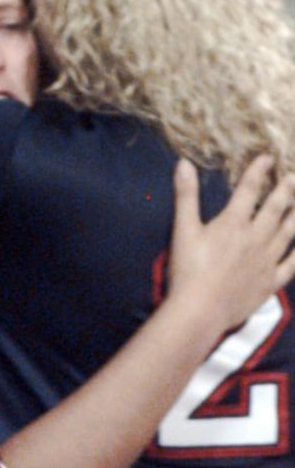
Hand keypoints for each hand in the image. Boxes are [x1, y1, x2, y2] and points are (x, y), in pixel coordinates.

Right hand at [166, 156, 294, 329]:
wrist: (200, 309)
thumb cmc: (187, 269)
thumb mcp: (182, 230)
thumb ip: (186, 196)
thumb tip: (184, 164)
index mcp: (233, 224)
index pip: (249, 191)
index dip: (259, 172)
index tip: (268, 157)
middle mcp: (256, 237)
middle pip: (275, 208)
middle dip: (286, 190)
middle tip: (294, 177)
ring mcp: (267, 260)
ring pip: (288, 232)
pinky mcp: (270, 281)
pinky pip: (292, 263)